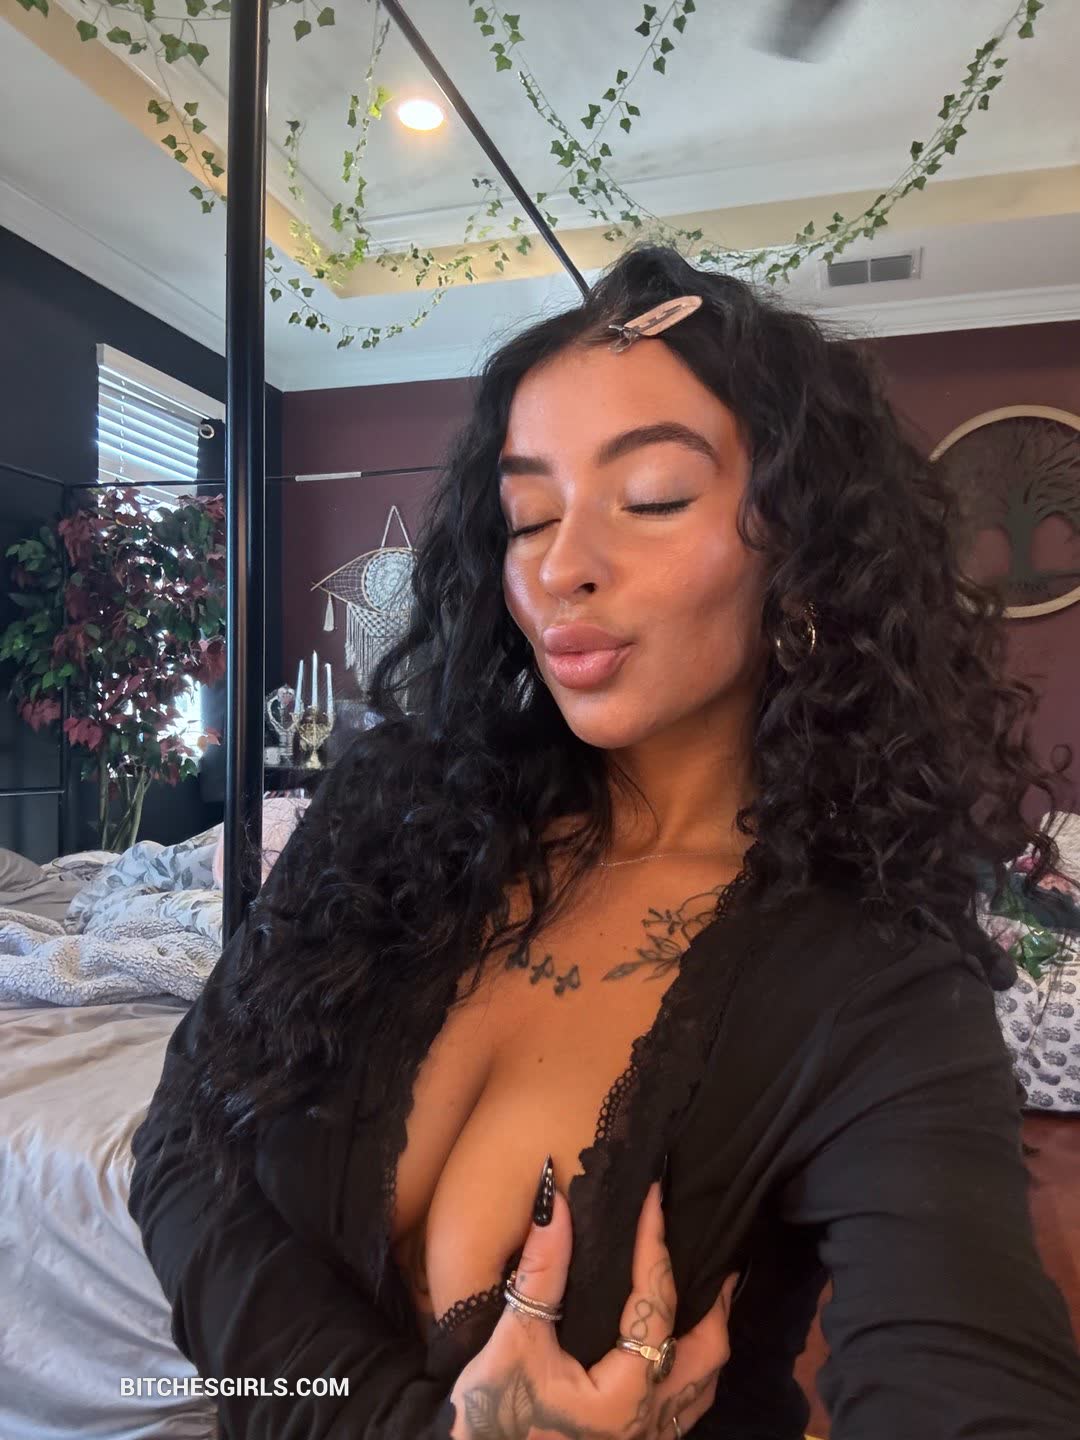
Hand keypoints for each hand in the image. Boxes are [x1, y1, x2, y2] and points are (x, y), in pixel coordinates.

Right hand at [448, 1177, 737, 1438]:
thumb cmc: (493, 1416)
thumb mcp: (514, 1341)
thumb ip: (541, 1273)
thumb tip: (555, 1203)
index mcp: (624, 1395)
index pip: (655, 1303)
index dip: (655, 1244)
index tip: (655, 1197)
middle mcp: (649, 1422)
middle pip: (709, 1352)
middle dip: (715, 1301)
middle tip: (715, 1253)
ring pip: (703, 1385)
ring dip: (709, 1336)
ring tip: (707, 1295)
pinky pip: (684, 1405)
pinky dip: (691, 1368)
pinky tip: (675, 1348)